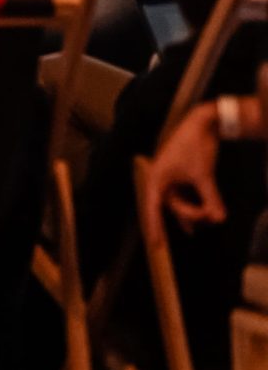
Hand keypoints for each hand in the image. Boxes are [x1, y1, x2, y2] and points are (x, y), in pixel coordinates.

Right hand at [147, 103, 231, 239]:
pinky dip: (193, 208)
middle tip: (212, 216)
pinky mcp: (180, 177)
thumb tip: (218, 219)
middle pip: (172, 207)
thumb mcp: (204, 175)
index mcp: (156, 178)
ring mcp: (170, 179)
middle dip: (192, 214)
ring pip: (179, 204)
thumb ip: (210, 199)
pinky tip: (195, 224)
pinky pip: (184, 198)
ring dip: (194, 212)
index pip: (152, 208)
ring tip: (209, 219)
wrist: (203, 123)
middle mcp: (159, 180)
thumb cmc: (196, 146)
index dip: (154, 228)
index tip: (156, 246)